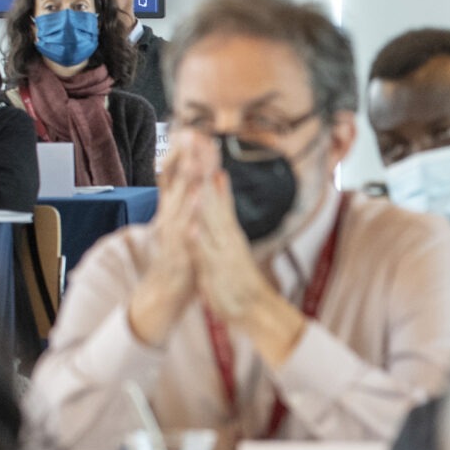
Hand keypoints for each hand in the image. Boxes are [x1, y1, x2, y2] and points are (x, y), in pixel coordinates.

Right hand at [125, 144, 204, 345]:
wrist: (162, 295)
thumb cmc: (176, 258)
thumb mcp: (179, 224)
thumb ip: (181, 199)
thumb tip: (190, 174)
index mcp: (172, 210)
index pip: (174, 175)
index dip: (181, 153)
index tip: (190, 128)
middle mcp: (170, 219)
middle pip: (177, 184)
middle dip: (184, 159)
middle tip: (192, 133)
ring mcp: (173, 237)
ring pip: (181, 206)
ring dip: (187, 184)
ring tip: (194, 162)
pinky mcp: (179, 256)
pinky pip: (185, 236)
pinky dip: (191, 221)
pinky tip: (198, 207)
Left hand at [190, 155, 306, 365]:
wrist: (256, 308)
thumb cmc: (237, 279)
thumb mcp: (225, 244)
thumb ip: (220, 219)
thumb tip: (214, 194)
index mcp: (226, 228)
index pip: (214, 191)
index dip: (206, 166)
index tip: (199, 141)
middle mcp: (227, 235)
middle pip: (214, 197)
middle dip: (206, 170)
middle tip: (200, 142)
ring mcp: (224, 253)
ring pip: (213, 221)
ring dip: (205, 198)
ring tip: (198, 174)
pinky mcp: (220, 273)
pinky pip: (208, 256)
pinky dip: (201, 242)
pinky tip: (193, 228)